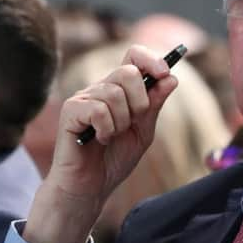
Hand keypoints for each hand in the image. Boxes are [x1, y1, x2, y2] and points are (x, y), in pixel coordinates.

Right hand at [24, 45, 177, 242]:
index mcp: (120, 89)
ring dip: (121, 122)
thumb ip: (154, 105)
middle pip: (128, 72)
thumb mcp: (143, 132)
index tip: (164, 73)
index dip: (150, 59)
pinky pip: (98, 109)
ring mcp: (84, 98)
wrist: (90, 187)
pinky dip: (106, 129)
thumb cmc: (113, 159)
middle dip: (139, 102)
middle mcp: (101, 88)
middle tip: (132, 123)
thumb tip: (171, 78)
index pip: (134, 55)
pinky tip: (99, 140)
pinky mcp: (71, 111)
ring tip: (111, 137)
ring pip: (114, 93)